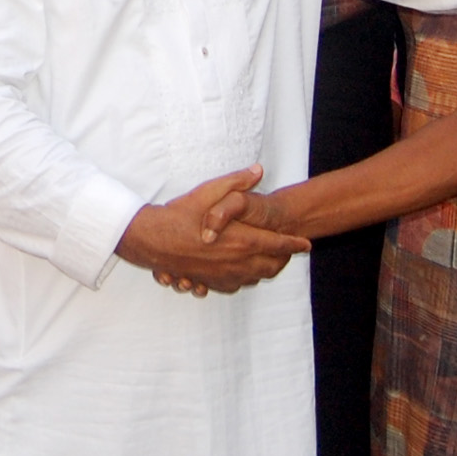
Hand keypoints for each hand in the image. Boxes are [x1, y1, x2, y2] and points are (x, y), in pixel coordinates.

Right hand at [118, 167, 310, 295]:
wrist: (150, 241)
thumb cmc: (179, 216)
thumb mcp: (207, 191)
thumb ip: (236, 181)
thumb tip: (258, 170)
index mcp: (241, 240)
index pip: (277, 244)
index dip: (294, 243)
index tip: (305, 243)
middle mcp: (236, 261)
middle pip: (271, 266)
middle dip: (284, 259)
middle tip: (289, 251)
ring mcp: (223, 275)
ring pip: (255, 278)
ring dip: (267, 270)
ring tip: (271, 260)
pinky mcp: (210, 282)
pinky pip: (237, 285)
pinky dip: (246, 279)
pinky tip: (244, 271)